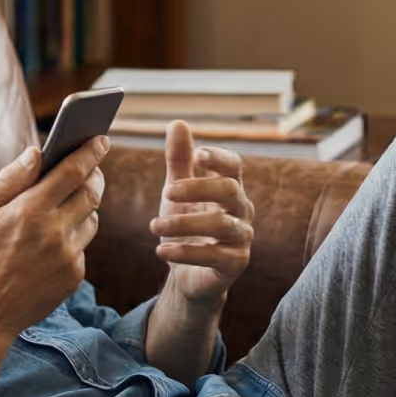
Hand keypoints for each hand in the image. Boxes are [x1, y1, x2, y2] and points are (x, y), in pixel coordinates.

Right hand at [0, 136, 107, 339]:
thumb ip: (9, 180)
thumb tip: (36, 152)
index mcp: (30, 211)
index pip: (72, 171)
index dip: (90, 152)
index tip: (101, 139)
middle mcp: (55, 232)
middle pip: (91, 193)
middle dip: (94, 176)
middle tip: (91, 168)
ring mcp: (68, 256)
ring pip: (91, 219)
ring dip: (84, 207)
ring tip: (69, 203)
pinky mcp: (74, 276)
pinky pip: (82, 247)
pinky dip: (73, 237)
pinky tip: (54, 241)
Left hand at [150, 120, 253, 306]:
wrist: (187, 273)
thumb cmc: (187, 226)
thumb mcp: (178, 191)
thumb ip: (179, 160)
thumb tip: (178, 122)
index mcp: (230, 188)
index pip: (234, 166)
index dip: (219, 158)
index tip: (198, 154)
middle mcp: (242, 211)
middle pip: (230, 190)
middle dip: (198, 188)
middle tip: (166, 192)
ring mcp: (242, 238)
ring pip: (221, 225)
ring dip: (184, 223)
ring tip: (153, 225)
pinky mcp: (235, 264)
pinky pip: (215, 256)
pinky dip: (185, 252)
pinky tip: (161, 250)